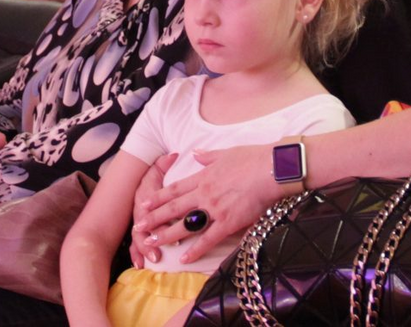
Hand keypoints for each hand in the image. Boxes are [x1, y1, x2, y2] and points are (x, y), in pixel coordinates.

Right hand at [129, 152, 176, 266]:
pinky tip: (139, 265)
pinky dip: (136, 255)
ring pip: (138, 237)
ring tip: (153, 260)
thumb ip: (163, 163)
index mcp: (144, 196)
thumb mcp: (154, 169)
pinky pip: (133, 244)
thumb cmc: (147, 177)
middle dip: (150, 241)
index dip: (159, 220)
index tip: (168, 229)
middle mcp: (138, 210)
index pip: (150, 210)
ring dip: (144, 250)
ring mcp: (136, 221)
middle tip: (159, 254)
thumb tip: (175, 154)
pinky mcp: (137, 229)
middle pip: (143, 227)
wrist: (129, 179)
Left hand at [136, 143, 278, 264]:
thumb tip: (197, 154)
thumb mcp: (226, 152)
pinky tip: (184, 258)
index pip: (175, 189)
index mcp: (203, 177)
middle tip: (139, 226)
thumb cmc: (252, 158)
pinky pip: (208, 239)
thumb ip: (208, 156)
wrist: (271, 169)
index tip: (144, 204)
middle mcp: (204, 194)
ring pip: (185, 224)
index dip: (158, 198)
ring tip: (152, 243)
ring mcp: (215, 209)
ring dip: (167, 234)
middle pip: (174, 208)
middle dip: (155, 218)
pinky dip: (195, 249)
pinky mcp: (228, 222)